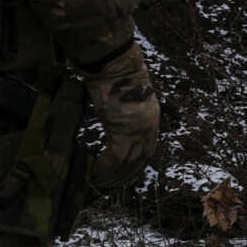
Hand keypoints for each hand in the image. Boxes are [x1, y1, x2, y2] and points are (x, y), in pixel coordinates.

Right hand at [81, 40, 160, 190]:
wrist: (114, 62)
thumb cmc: (116, 75)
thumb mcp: (126, 99)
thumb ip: (126, 116)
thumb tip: (116, 127)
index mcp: (152, 119)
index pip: (147, 151)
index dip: (136, 167)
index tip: (124, 176)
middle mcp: (149, 126)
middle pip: (140, 160)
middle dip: (125, 176)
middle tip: (110, 185)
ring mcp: (138, 128)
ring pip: (128, 162)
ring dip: (113, 175)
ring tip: (99, 181)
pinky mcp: (124, 128)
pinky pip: (116, 157)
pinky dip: (105, 167)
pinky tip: (95, 171)